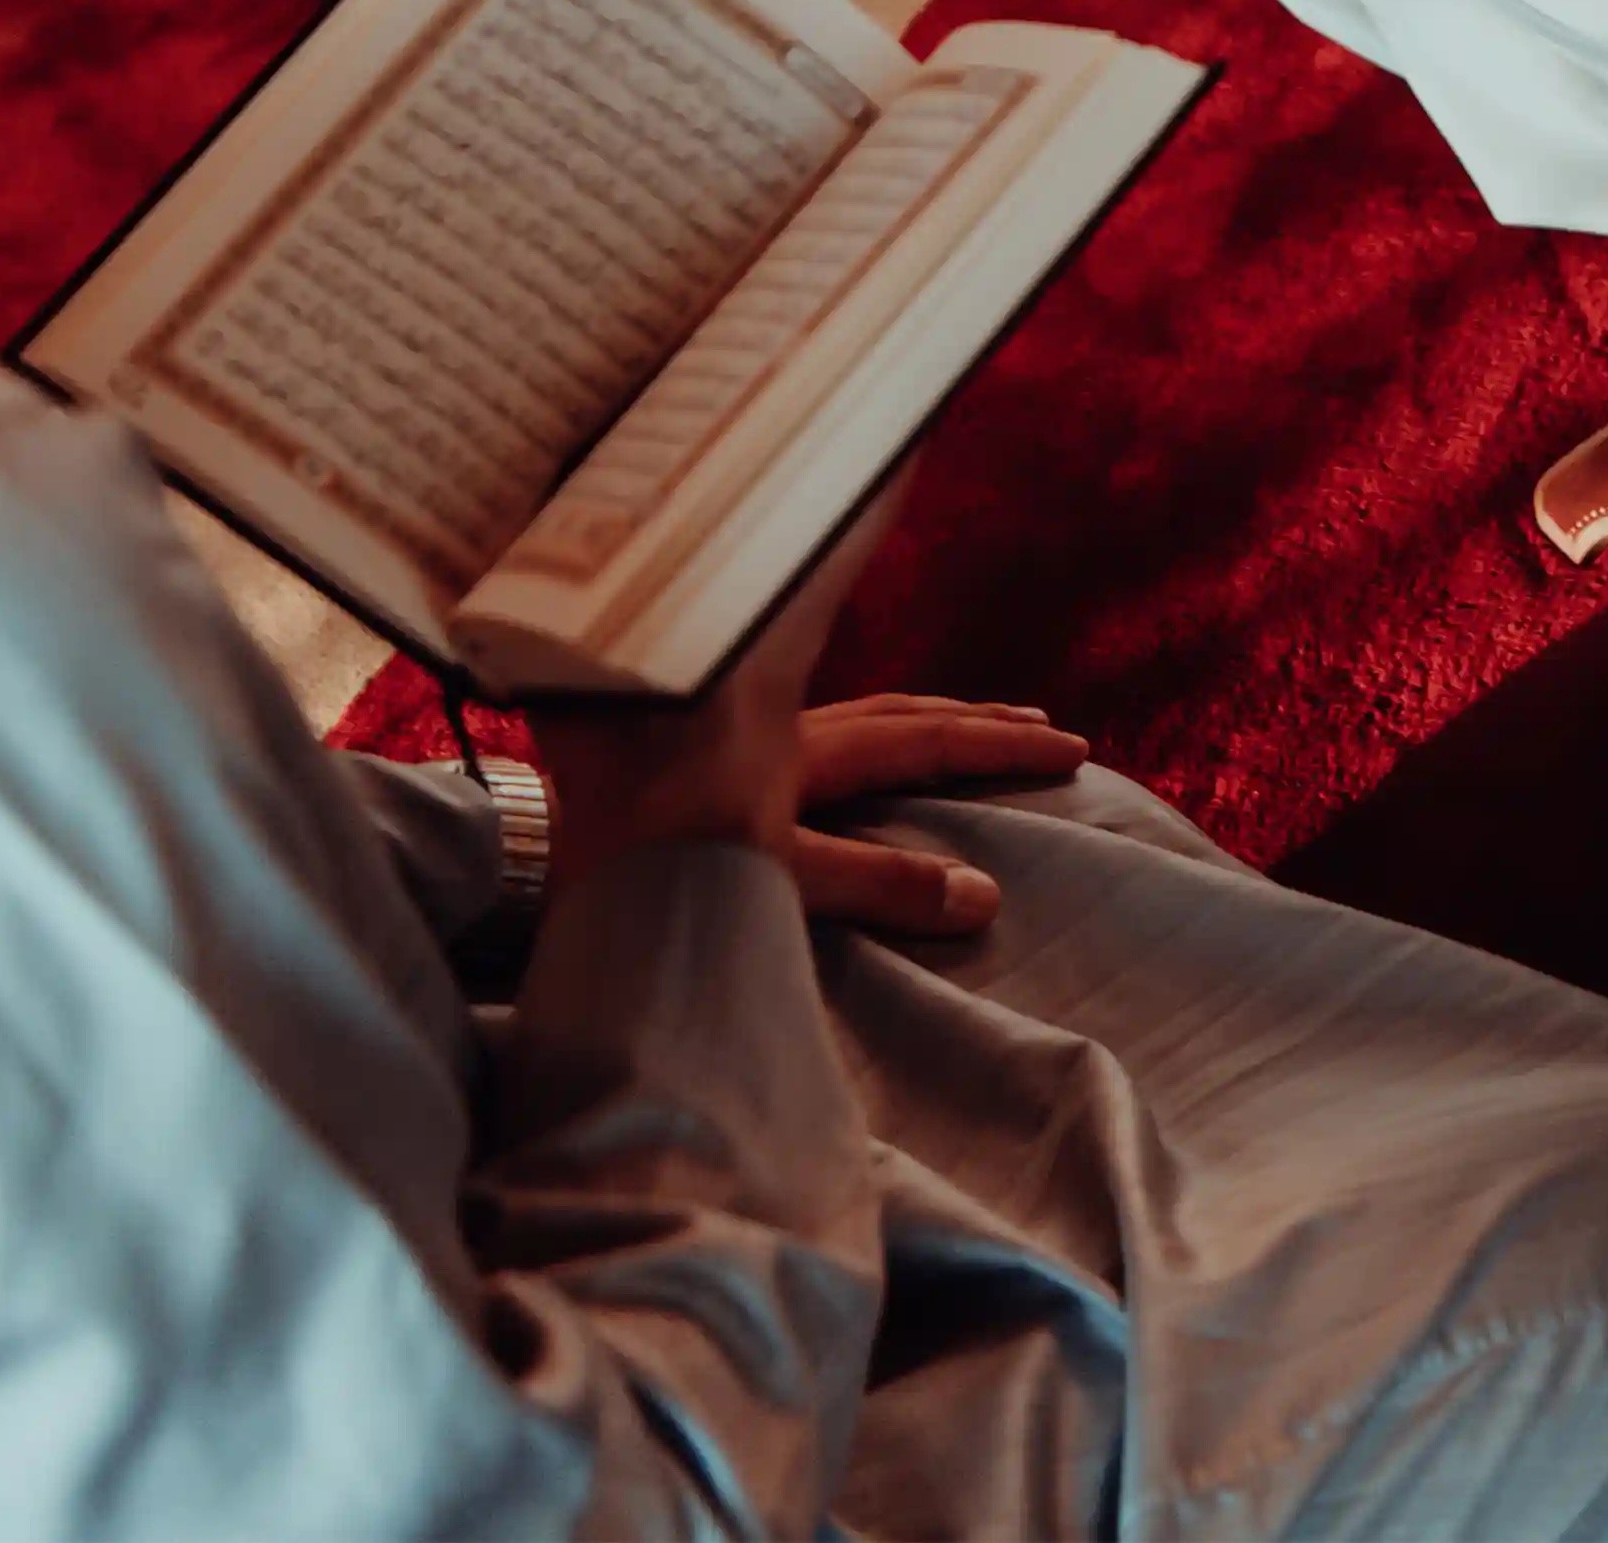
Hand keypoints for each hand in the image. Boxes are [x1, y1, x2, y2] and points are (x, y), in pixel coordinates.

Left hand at [525, 481, 1076, 936]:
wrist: (537, 833)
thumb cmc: (651, 854)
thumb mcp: (777, 877)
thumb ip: (878, 886)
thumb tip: (985, 896)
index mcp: (802, 752)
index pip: (925, 738)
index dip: (999, 746)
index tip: (1070, 749)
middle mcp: (778, 730)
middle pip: (900, 713)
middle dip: (977, 723)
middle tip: (1045, 728)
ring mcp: (740, 736)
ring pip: (857, 712)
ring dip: (923, 718)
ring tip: (972, 723)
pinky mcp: (706, 755)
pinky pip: (813, 728)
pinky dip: (862, 732)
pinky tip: (849, 748)